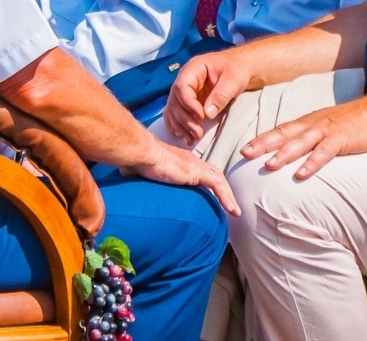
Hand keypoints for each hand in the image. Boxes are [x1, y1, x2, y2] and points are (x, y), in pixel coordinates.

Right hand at [124, 141, 240, 215]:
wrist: (142, 153)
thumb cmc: (138, 161)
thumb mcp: (146, 173)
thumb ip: (145, 177)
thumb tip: (131, 181)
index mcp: (182, 162)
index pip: (202, 172)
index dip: (211, 184)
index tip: (214, 197)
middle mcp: (192, 161)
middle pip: (214, 175)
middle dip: (224, 191)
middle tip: (230, 206)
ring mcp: (195, 166)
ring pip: (219, 181)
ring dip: (229, 197)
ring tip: (235, 211)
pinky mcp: (196, 172)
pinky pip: (217, 185)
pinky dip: (226, 198)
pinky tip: (231, 210)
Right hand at [165, 50, 256, 145]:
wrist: (239, 68)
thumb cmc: (236, 69)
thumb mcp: (233, 80)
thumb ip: (220, 95)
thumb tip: (207, 114)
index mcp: (194, 68)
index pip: (182, 86)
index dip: (188, 103)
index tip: (201, 117)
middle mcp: (185, 78)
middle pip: (175, 100)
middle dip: (185, 119)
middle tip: (197, 133)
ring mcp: (183, 90)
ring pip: (173, 109)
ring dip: (180, 126)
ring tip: (191, 139)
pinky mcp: (186, 101)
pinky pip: (174, 113)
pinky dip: (177, 126)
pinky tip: (184, 136)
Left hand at [239, 97, 366, 179]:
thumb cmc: (350, 122)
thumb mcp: (325, 125)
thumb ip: (309, 136)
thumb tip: (293, 150)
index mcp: (307, 122)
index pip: (280, 130)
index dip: (262, 139)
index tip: (244, 150)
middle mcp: (313, 124)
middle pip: (284, 134)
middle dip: (264, 144)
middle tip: (245, 154)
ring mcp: (326, 131)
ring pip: (300, 142)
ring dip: (283, 154)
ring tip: (268, 165)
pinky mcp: (340, 139)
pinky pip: (323, 153)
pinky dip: (311, 163)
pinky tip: (301, 174)